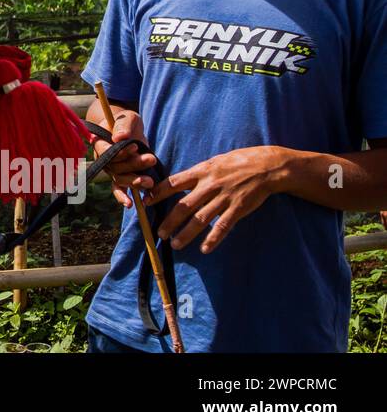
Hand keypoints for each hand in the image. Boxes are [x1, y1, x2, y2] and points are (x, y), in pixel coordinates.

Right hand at [92, 107, 159, 207]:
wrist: (130, 128)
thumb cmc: (127, 121)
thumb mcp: (127, 117)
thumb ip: (123, 125)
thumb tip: (119, 137)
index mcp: (99, 142)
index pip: (106, 151)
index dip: (120, 151)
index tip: (135, 146)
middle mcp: (103, 158)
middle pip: (115, 167)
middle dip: (133, 165)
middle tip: (151, 159)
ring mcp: (111, 169)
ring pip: (119, 179)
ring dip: (134, 181)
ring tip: (149, 181)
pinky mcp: (121, 176)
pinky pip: (119, 189)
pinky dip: (123, 197)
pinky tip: (130, 204)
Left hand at [145, 146, 284, 253]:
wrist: (266, 166)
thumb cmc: (238, 162)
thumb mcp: (213, 162)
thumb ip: (197, 174)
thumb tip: (178, 182)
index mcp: (201, 172)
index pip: (173, 183)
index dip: (158, 193)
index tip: (146, 203)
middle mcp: (209, 185)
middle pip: (183, 206)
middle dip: (169, 221)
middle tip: (158, 233)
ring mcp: (223, 198)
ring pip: (200, 219)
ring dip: (186, 233)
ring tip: (175, 244)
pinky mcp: (238, 208)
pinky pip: (223, 226)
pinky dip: (213, 238)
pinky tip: (205, 249)